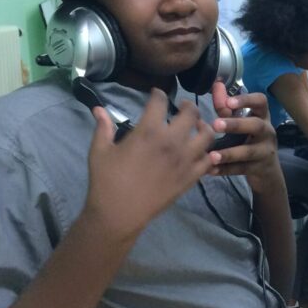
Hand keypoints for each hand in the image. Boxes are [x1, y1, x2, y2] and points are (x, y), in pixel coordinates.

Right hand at [86, 89, 213, 240]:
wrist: (119, 213)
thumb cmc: (106, 180)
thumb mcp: (100, 150)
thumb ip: (103, 127)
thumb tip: (98, 108)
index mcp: (148, 131)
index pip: (160, 102)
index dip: (158, 94)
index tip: (156, 94)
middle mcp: (172, 141)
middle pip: (191, 114)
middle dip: (187, 106)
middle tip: (182, 107)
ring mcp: (185, 160)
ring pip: (207, 135)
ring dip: (203, 127)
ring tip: (197, 127)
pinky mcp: (191, 177)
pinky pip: (208, 161)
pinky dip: (208, 154)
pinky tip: (201, 152)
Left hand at [208, 81, 280, 191]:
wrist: (267, 171)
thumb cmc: (250, 140)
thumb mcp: (241, 122)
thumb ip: (227, 106)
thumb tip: (216, 85)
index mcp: (262, 116)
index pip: (261, 102)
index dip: (246, 100)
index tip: (229, 101)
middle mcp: (267, 132)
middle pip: (256, 125)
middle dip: (236, 124)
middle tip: (215, 124)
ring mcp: (265, 151)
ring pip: (248, 151)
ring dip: (229, 152)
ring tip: (211, 155)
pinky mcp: (260, 168)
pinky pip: (242, 169)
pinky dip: (225, 170)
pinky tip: (210, 170)